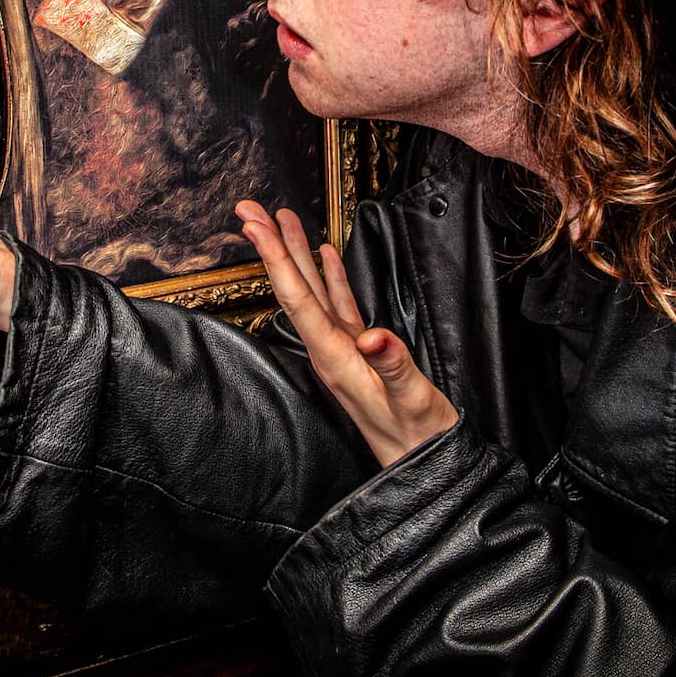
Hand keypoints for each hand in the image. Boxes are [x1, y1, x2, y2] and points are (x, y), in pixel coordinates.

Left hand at [236, 201, 457, 466]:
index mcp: (334, 358)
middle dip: (272, 246)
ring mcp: (344, 351)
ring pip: (315, 291)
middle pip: (295, 288)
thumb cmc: (420, 440)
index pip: (297, 297)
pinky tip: (326, 255)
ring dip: (297, 253)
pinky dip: (331, 276)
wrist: (426, 470)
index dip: (274, 257)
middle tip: (248, 206)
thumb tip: (373, 338)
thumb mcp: (413, 403)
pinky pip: (340, 305)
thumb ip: (394, 369)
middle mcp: (330, 351)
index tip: (253, 224)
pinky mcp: (360, 353)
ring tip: (283, 217)